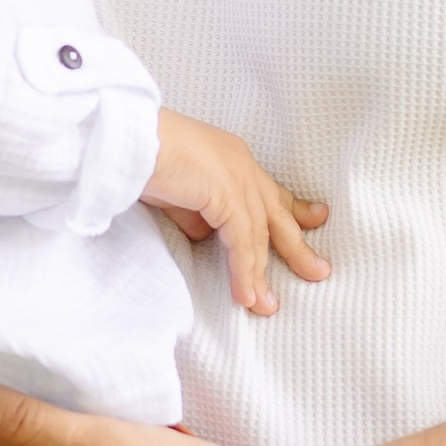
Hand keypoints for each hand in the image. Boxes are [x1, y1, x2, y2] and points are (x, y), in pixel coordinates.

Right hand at [144, 112, 330, 315]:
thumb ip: (198, 215)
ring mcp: (237, 177)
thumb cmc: (143, 158)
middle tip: (319, 271)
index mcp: (233, 158)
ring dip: (260, 274)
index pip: (269, 190)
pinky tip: (245, 295)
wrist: (126, 139)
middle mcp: (242, 164)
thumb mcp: (178, 193)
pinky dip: (243, 271)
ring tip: (266, 306)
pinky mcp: (225, 193)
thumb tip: (207, 238)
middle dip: (297, 246)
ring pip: (258, 235)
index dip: (294, 209)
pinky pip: (240, 242)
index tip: (315, 220)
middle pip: (277, 213)